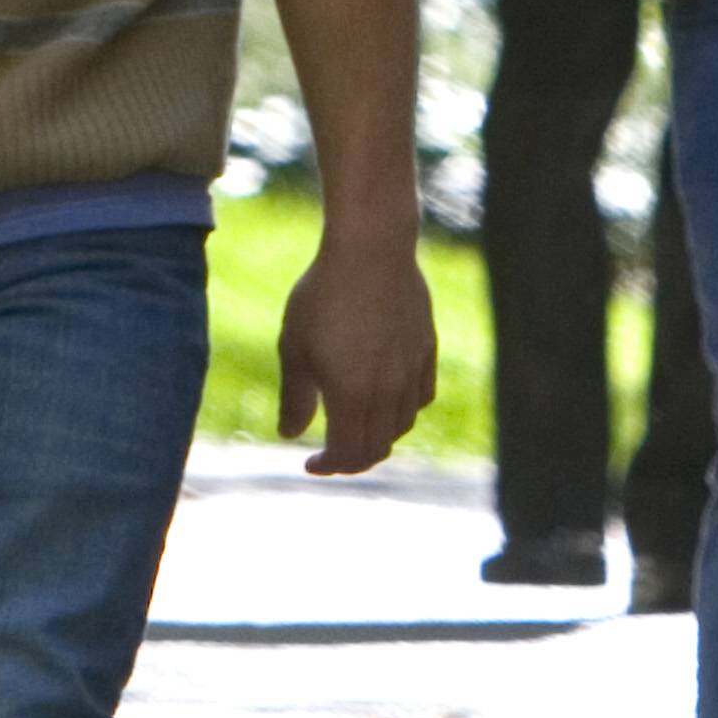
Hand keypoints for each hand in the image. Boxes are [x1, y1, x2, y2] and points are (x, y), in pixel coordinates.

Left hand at [276, 237, 435, 477]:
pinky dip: (404, 410)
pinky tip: (387, 399)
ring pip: (402, 425)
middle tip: (331, 454)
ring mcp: (412, 371)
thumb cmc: (323, 295)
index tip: (310, 463)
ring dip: (378, 437)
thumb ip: (295, 398)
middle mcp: (388, 391)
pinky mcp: (426, 350)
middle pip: (377, 448)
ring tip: (356, 427)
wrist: (371, 249)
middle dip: (352, 460)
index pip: (347, 454)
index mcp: (352, 395)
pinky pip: (421, 396)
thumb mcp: (295, 348)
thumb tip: (291, 435)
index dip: (328, 467)